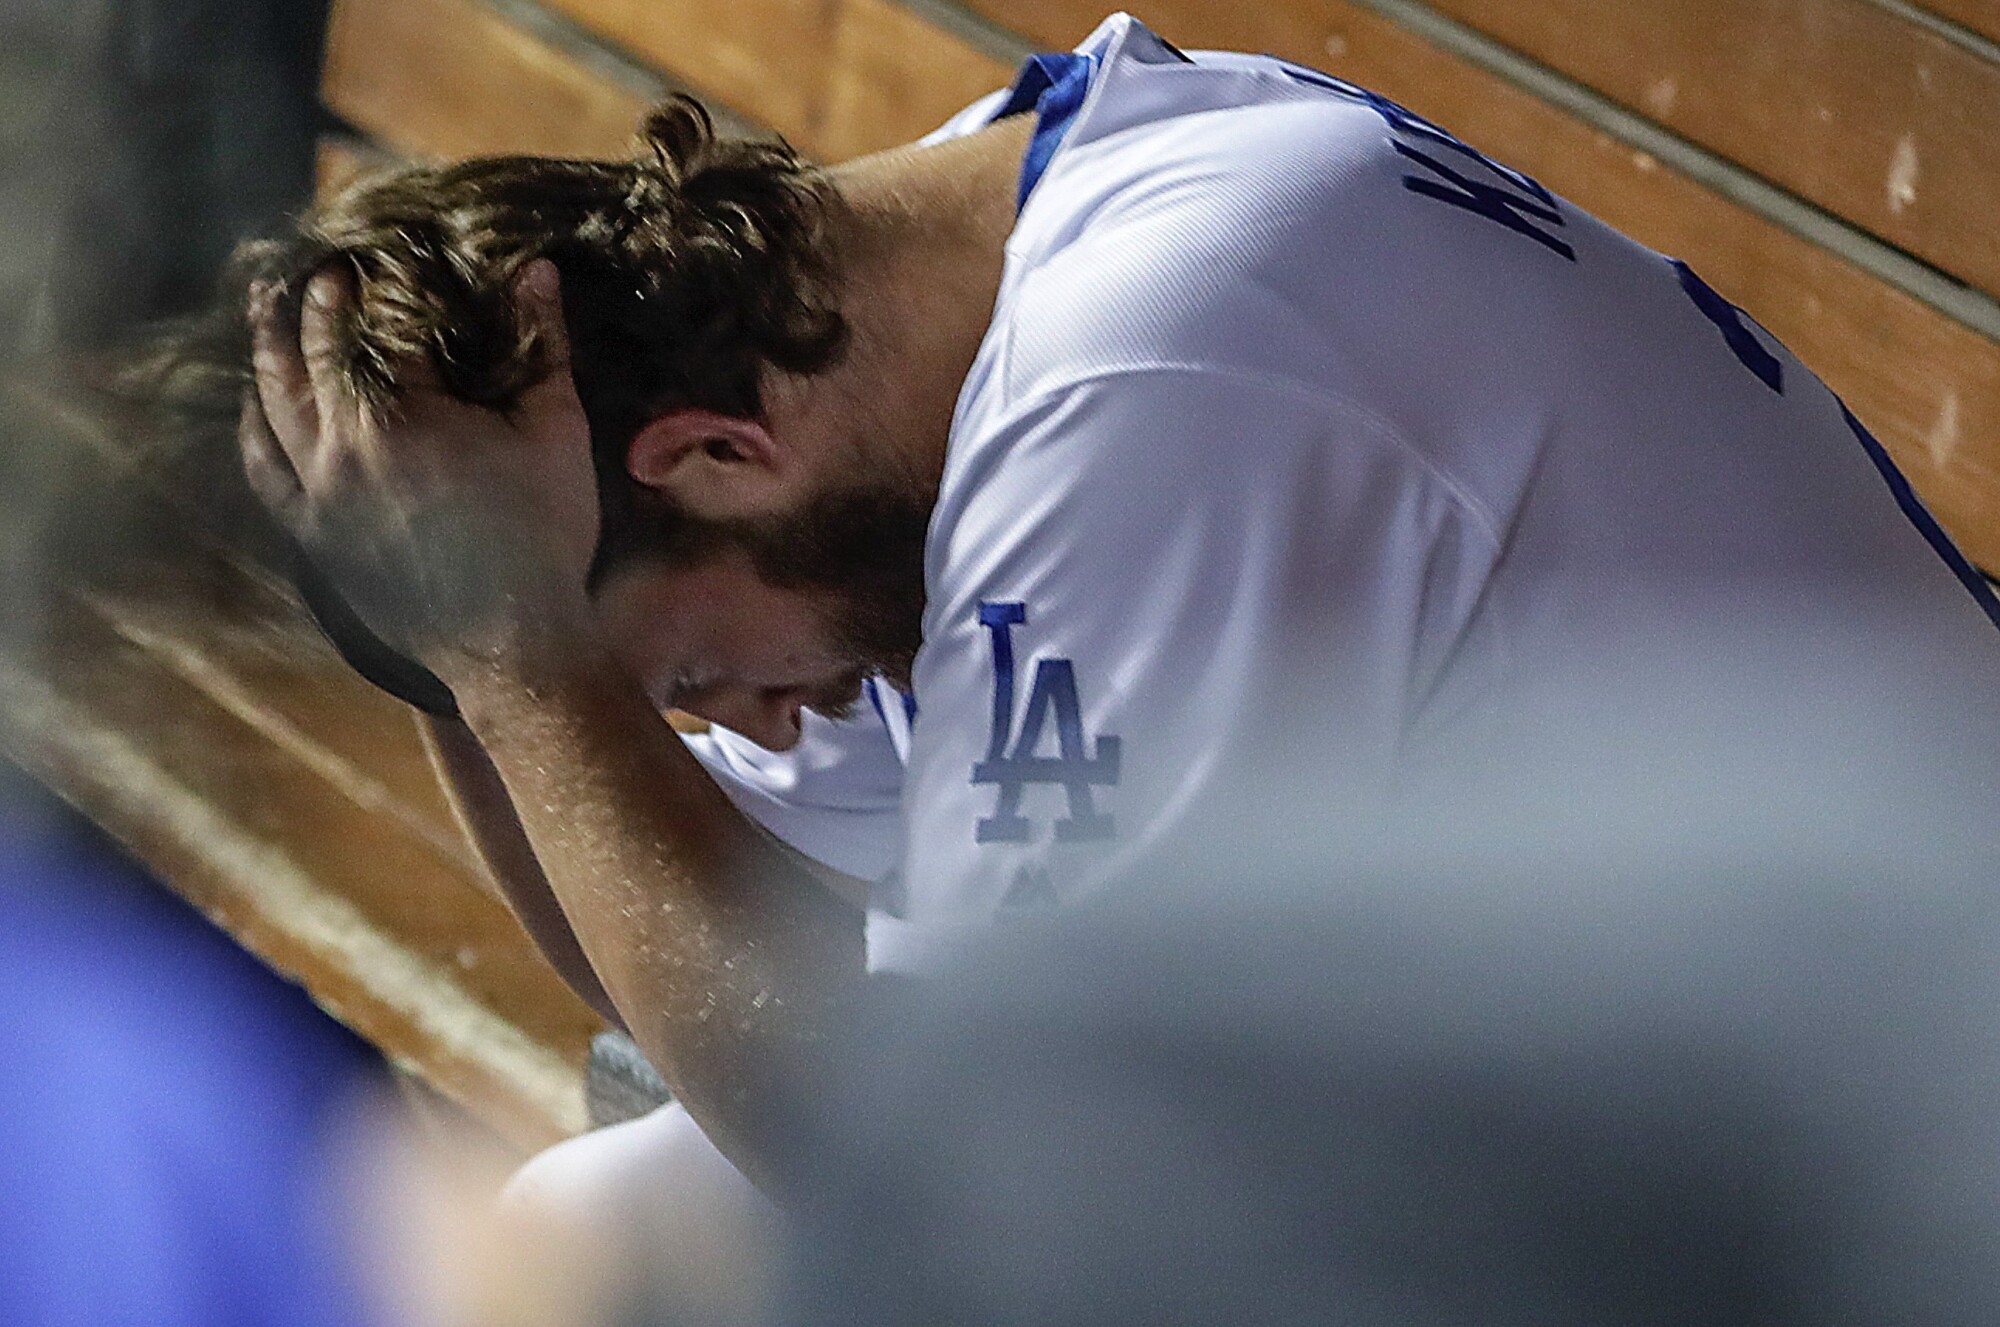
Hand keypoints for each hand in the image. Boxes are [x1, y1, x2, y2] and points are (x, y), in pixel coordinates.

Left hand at [241, 260, 599, 666]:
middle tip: (327, 272)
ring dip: (270, 347)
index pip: (385, 320)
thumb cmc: (544, 535)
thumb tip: (536, 269)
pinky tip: (256, 404)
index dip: (388, 281)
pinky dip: (254, 428)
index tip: (390, 254)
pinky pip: (264, 469)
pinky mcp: (312, 533)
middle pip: (315, 350)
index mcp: (407, 410)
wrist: (513, 640)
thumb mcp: (558, 430)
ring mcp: (320, 490)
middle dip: (320, 301)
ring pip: (275, 401)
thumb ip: (544, 344)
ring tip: (269, 309)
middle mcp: (346, 442)